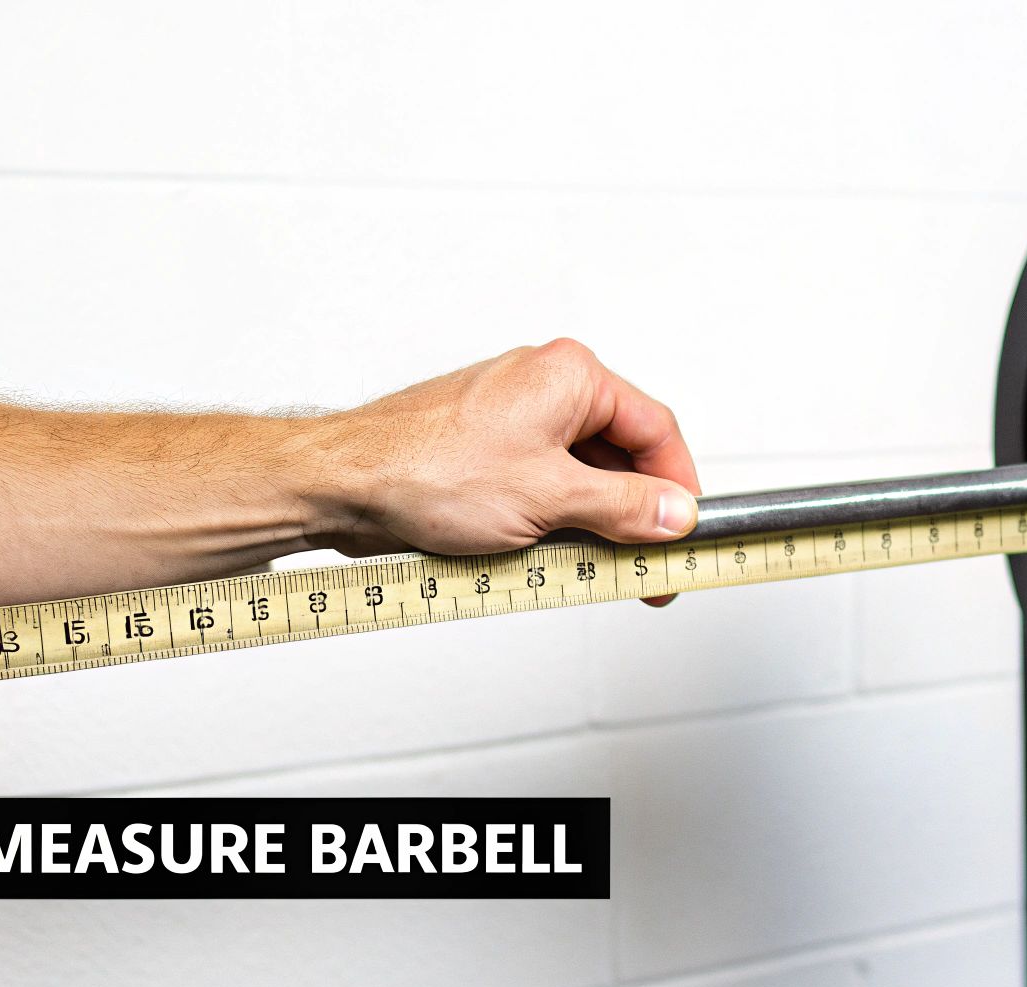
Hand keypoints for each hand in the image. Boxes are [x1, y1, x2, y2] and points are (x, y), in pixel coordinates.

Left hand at [314, 339, 699, 603]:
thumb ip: (625, 508)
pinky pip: (544, 486)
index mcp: (571, 377)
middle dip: (636, 516)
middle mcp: (545, 386)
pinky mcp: (487, 451)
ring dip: (594, 525)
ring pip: (582, 476)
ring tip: (593, 569)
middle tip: (648, 568)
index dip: (678, 489)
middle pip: (621, 455)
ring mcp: (513, 419)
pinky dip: (556, 523)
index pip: (656, 430)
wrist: (341, 485)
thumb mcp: (550, 498)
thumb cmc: (426, 470)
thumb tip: (674, 514)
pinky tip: (551, 559)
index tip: (684, 534)